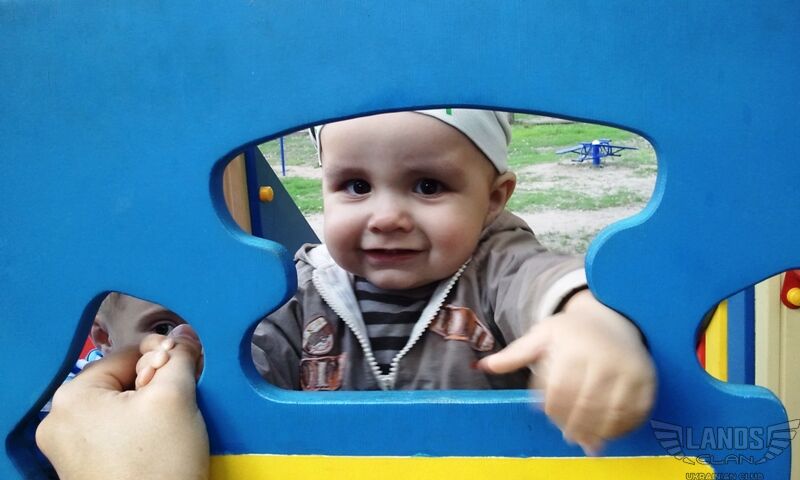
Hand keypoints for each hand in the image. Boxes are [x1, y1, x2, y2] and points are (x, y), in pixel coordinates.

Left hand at [36, 327, 208, 479]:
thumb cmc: (159, 463)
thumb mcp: (176, 398)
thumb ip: (180, 358)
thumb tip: (184, 334)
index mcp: (73, 395)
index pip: (128, 352)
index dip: (163, 356)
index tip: (188, 371)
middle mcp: (59, 420)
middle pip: (122, 380)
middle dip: (156, 385)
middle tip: (182, 402)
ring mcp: (67, 449)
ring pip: (120, 406)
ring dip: (150, 407)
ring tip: (172, 425)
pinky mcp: (82, 470)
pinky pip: (113, 433)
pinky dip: (138, 431)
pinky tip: (158, 444)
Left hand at [478, 290, 655, 454]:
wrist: (611, 318)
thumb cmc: (570, 332)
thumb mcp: (541, 335)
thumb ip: (515, 354)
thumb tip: (484, 365)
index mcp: (574, 347)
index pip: (560, 388)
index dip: (553, 409)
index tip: (548, 417)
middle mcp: (604, 358)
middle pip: (586, 404)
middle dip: (573, 425)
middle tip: (566, 435)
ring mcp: (629, 371)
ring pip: (611, 412)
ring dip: (597, 431)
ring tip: (585, 441)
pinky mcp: (647, 381)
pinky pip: (635, 413)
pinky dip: (620, 428)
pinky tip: (608, 434)